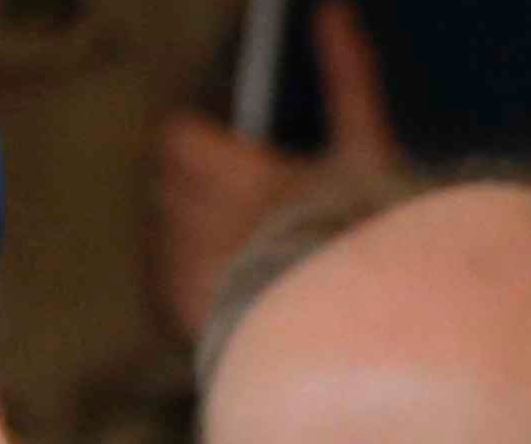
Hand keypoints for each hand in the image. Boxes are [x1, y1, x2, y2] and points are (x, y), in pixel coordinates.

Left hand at [156, 1, 402, 342]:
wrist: (356, 326)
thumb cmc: (364, 234)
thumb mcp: (366, 150)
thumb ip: (345, 76)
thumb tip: (333, 10)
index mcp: (235, 172)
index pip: (178, 137)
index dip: (196, 143)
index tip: (220, 153)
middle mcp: (200, 218)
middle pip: (168, 184)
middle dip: (193, 187)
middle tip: (236, 202)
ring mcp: (189, 269)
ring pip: (164, 231)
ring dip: (187, 231)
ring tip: (232, 246)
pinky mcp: (186, 315)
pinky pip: (166, 282)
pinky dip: (186, 278)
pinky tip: (221, 284)